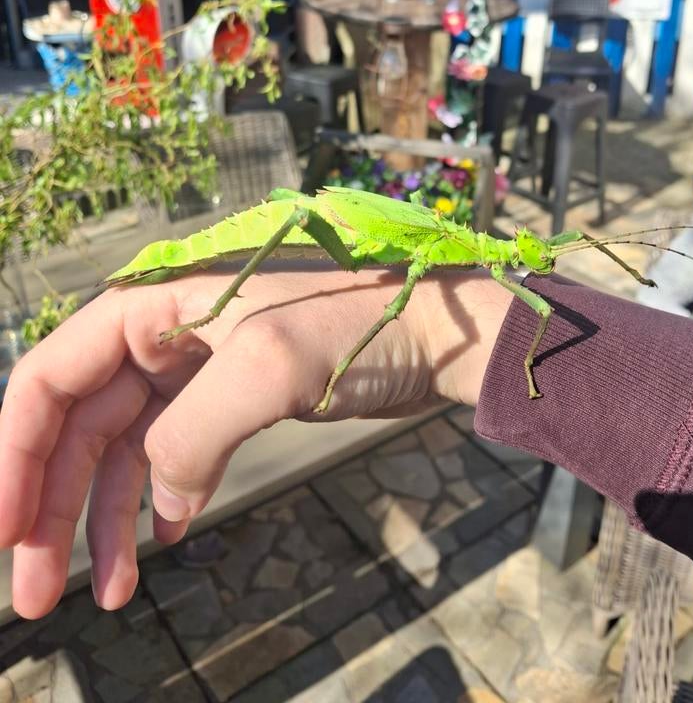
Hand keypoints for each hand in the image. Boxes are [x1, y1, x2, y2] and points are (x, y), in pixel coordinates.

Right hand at [0, 262, 507, 617]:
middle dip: (53, 508)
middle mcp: (164, 334)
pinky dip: (162, 503)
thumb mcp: (268, 366)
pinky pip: (175, 457)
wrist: (440, 334)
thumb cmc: (362, 325)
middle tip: (37, 595)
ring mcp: (197, 369)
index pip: (51, 376)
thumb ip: (193, 433)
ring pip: (125, 451)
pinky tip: (165, 543)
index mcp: (155, 305)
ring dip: (108, 521)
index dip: (15, 454)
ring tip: (110, 594)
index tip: (5, 530)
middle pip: (79, 425)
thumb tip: (161, 502)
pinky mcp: (232, 400)